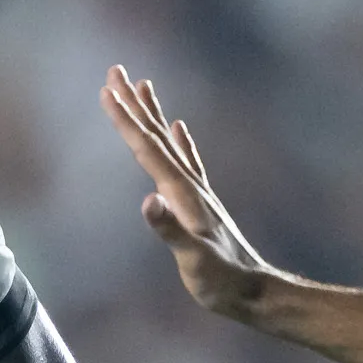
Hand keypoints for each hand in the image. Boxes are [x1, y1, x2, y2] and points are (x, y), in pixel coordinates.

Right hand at [99, 65, 287, 320]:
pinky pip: (186, 160)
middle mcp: (190, 185)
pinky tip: (178, 128)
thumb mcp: (193, 261)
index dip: (125, 119)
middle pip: (155, 135)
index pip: (147, 148)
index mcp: (182, 193)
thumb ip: (170, 230)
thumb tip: (147, 201)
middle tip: (115, 70)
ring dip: (153, 113)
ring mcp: (197, 192)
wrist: (255, 292)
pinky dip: (179, 140)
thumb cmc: (222, 281)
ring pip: (168, 142)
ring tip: (143, 84)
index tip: (107, 89)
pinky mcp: (202, 203)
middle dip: (133, 103)